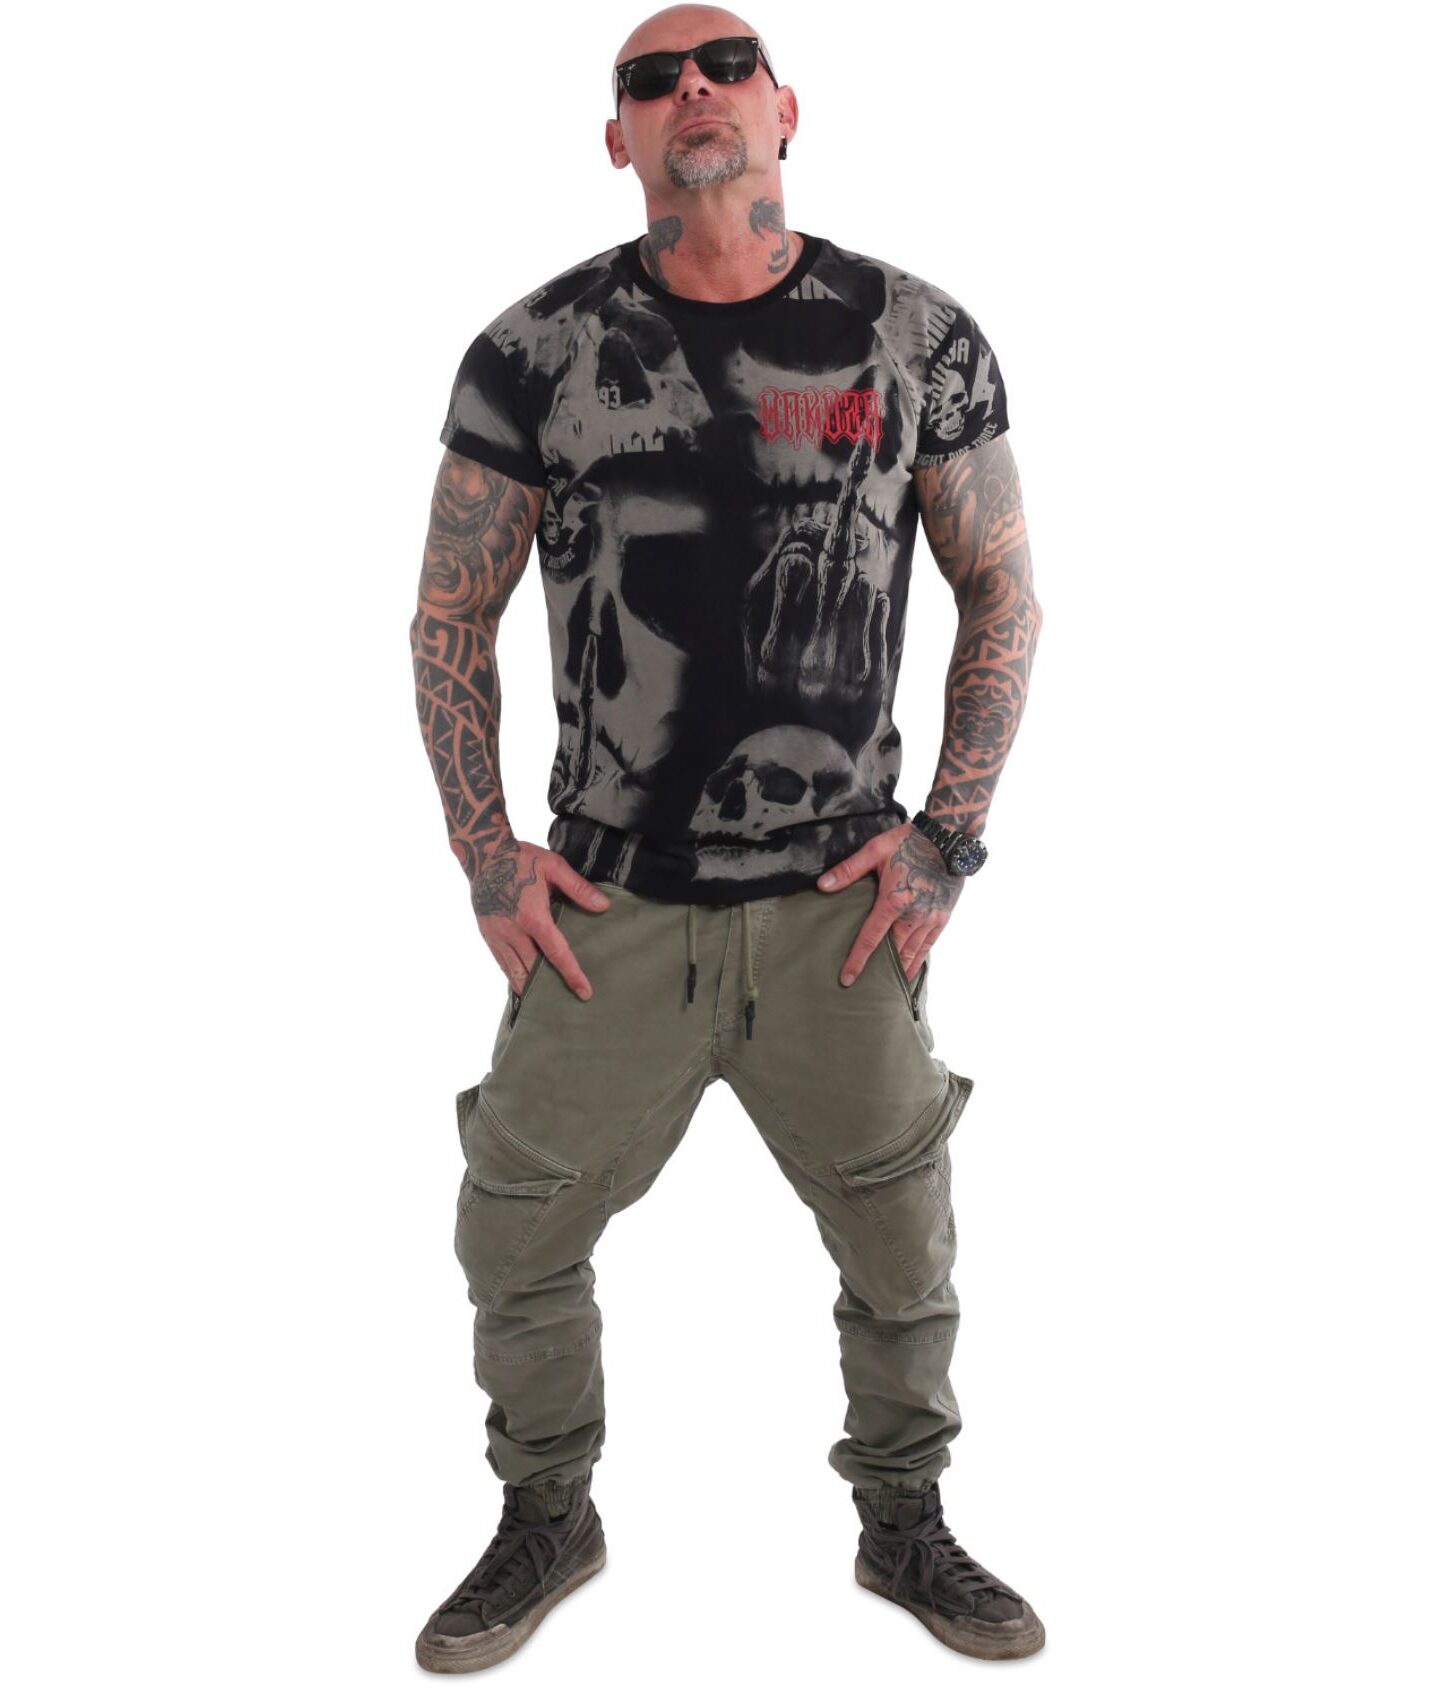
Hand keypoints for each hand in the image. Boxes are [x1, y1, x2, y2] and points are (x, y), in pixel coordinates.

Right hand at [468, 838, 609, 999]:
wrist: (483, 855)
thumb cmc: (520, 858)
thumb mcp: (553, 866)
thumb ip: (578, 888)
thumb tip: (603, 907)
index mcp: (533, 917)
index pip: (556, 953)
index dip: (572, 974)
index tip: (584, 992)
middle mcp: (513, 932)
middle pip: (534, 970)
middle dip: (549, 988)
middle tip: (567, 1002)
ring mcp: (497, 936)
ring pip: (515, 972)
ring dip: (530, 988)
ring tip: (546, 1000)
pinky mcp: (488, 935)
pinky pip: (502, 964)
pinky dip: (514, 977)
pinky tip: (525, 983)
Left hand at [815, 823, 961, 986]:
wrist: (948, 837)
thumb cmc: (909, 841)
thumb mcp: (875, 850)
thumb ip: (849, 870)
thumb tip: (822, 886)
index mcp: (893, 901)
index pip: (870, 939)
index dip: (857, 960)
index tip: (847, 979)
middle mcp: (913, 916)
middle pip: (893, 952)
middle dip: (879, 972)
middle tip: (866, 989)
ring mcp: (930, 919)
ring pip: (912, 954)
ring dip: (899, 972)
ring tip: (886, 988)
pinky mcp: (942, 918)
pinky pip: (928, 946)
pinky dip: (918, 961)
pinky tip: (909, 972)